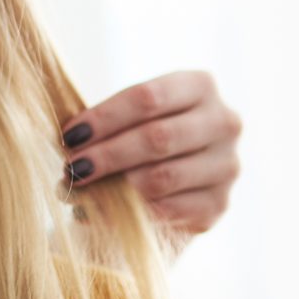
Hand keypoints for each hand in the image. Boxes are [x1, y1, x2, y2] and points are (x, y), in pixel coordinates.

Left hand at [61, 70, 241, 234]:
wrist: (170, 184)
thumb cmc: (140, 137)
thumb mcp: (130, 118)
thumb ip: (107, 123)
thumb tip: (72, 141)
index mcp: (200, 86)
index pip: (148, 97)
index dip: (106, 117)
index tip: (72, 135)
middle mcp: (223, 122)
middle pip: (157, 137)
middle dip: (108, 154)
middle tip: (72, 167)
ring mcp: (226, 165)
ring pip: (163, 177)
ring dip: (116, 186)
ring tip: (84, 189)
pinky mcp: (219, 204)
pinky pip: (169, 210)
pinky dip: (134, 212)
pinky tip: (108, 210)